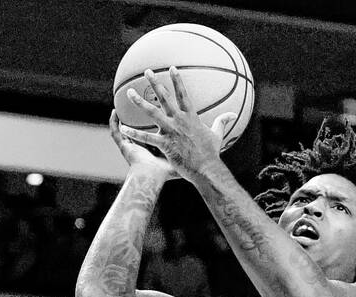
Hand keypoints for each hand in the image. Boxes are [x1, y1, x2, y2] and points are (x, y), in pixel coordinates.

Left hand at [120, 67, 237, 180]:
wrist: (207, 169)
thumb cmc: (212, 154)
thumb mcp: (218, 135)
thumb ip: (222, 122)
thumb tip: (233, 114)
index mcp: (191, 117)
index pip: (183, 94)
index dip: (177, 80)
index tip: (171, 68)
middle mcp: (179, 120)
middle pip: (165, 98)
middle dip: (155, 83)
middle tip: (146, 72)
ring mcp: (171, 131)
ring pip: (152, 113)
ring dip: (139, 102)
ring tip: (129, 93)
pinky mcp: (165, 144)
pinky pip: (146, 137)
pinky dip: (134, 133)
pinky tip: (123, 128)